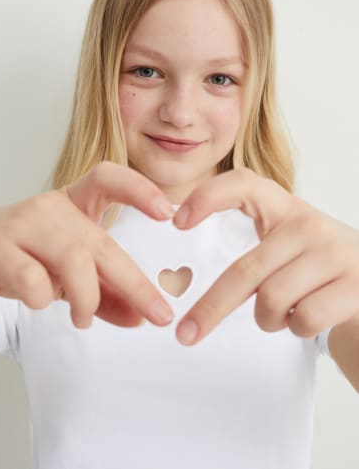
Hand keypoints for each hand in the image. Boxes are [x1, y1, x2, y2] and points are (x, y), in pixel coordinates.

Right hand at [0, 162, 174, 328]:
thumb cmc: (23, 258)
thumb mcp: (68, 273)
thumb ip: (104, 294)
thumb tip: (139, 317)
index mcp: (71, 203)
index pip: (108, 179)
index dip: (140, 189)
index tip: (167, 213)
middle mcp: (49, 208)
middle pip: (102, 242)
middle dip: (136, 284)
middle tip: (158, 314)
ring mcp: (22, 224)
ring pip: (74, 260)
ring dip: (88, 297)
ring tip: (83, 318)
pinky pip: (33, 278)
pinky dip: (44, 298)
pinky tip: (40, 301)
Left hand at [173, 168, 358, 345]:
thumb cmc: (315, 265)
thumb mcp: (288, 243)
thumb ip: (253, 251)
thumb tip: (183, 280)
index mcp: (284, 208)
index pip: (242, 184)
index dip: (207, 197)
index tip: (177, 223)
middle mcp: (308, 224)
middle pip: (246, 270)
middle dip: (210, 308)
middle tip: (186, 334)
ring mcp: (334, 253)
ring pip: (272, 300)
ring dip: (268, 319)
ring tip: (282, 313)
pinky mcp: (354, 285)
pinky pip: (303, 319)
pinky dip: (297, 328)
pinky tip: (308, 315)